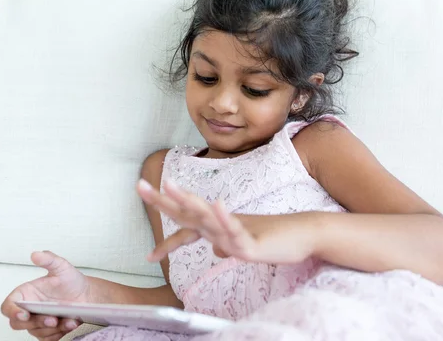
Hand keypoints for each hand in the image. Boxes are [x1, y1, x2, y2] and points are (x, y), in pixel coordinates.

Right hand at [1, 251, 93, 340]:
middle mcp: (29, 309)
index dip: (12, 311)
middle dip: (35, 322)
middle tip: (52, 319)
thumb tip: (35, 254)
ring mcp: (37, 322)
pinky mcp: (48, 333)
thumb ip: (48, 259)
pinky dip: (59, 334)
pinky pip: (48, 339)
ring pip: (35, 331)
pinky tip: (70, 324)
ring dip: (52, 328)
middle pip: (18, 323)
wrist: (87, 295)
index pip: (8, 306)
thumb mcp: (61, 266)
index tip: (24, 314)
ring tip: (69, 320)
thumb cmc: (71, 281)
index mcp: (26, 294)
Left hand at [137, 179, 319, 264]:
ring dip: (187, 200)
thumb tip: (213, 249)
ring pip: (206, 216)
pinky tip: (217, 205)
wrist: (303, 235)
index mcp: (218, 228)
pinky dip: (225, 217)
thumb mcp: (242, 245)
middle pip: (187, 213)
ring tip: (168, 185)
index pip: (187, 230)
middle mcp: (221, 225)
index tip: (148, 256)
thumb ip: (225, 244)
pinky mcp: (251, 241)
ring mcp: (235, 230)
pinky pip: (235, 229)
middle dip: (163, 201)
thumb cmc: (273, 238)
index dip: (167, 243)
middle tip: (139, 186)